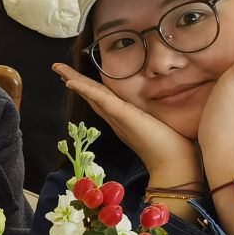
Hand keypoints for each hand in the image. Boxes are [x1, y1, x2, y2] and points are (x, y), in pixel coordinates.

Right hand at [53, 63, 203, 186]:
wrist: (176, 166)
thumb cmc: (176, 146)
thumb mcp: (162, 123)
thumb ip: (157, 113)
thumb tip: (166, 100)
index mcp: (124, 119)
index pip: (102, 98)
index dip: (87, 87)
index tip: (73, 76)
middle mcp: (116, 119)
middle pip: (91, 95)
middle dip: (74, 80)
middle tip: (57, 68)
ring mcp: (118, 118)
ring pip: (92, 95)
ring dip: (74, 81)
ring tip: (59, 70)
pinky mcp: (124, 117)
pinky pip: (102, 100)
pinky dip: (86, 90)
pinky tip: (73, 82)